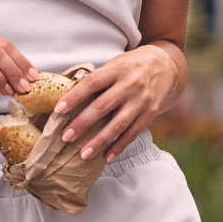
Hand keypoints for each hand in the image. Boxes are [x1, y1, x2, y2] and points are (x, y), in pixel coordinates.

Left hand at [53, 44, 179, 161]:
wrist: (163, 66)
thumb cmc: (130, 66)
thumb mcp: (114, 64)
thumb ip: (97, 80)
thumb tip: (69, 98)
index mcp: (118, 69)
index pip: (92, 83)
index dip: (74, 97)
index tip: (59, 110)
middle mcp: (131, 84)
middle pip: (103, 107)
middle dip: (82, 124)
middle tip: (65, 137)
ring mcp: (142, 100)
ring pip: (118, 124)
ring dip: (99, 141)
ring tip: (83, 154)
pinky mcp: (150, 113)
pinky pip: (133, 133)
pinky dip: (119, 146)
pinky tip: (106, 156)